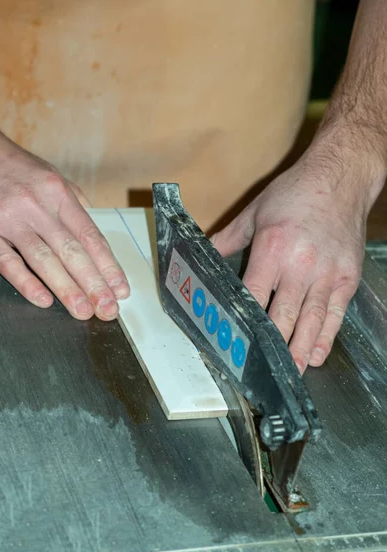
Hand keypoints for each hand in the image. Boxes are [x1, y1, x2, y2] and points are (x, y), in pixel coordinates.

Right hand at [0, 120, 128, 319]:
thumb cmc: (18, 169)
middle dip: (93, 283)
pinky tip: (43, 300)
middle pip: (71, 250)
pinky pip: (7, 261)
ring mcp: (9, 220)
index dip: (108, 265)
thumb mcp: (52, 178)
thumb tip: (96, 239)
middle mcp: (36, 206)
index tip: (120, 288)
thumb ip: (76, 206)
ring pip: (43, 259)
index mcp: (58, 194)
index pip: (90, 235)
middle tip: (107, 308)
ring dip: (66, 288)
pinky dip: (25, 282)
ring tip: (83, 311)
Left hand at [211, 153, 366, 372]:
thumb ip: (228, 237)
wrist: (341, 178)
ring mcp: (327, 272)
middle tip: (261, 370)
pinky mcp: (347, 276)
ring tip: (290, 373)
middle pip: (283, 314)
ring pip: (311, 320)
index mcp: (273, 248)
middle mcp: (301, 265)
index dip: (243, 320)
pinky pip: (335, 313)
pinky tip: (317, 354)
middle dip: (272, 345)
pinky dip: (326, 336)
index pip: (254, 293)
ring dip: (299, 350)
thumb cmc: (297, 191)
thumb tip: (204, 254)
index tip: (233, 341)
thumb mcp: (255, 211)